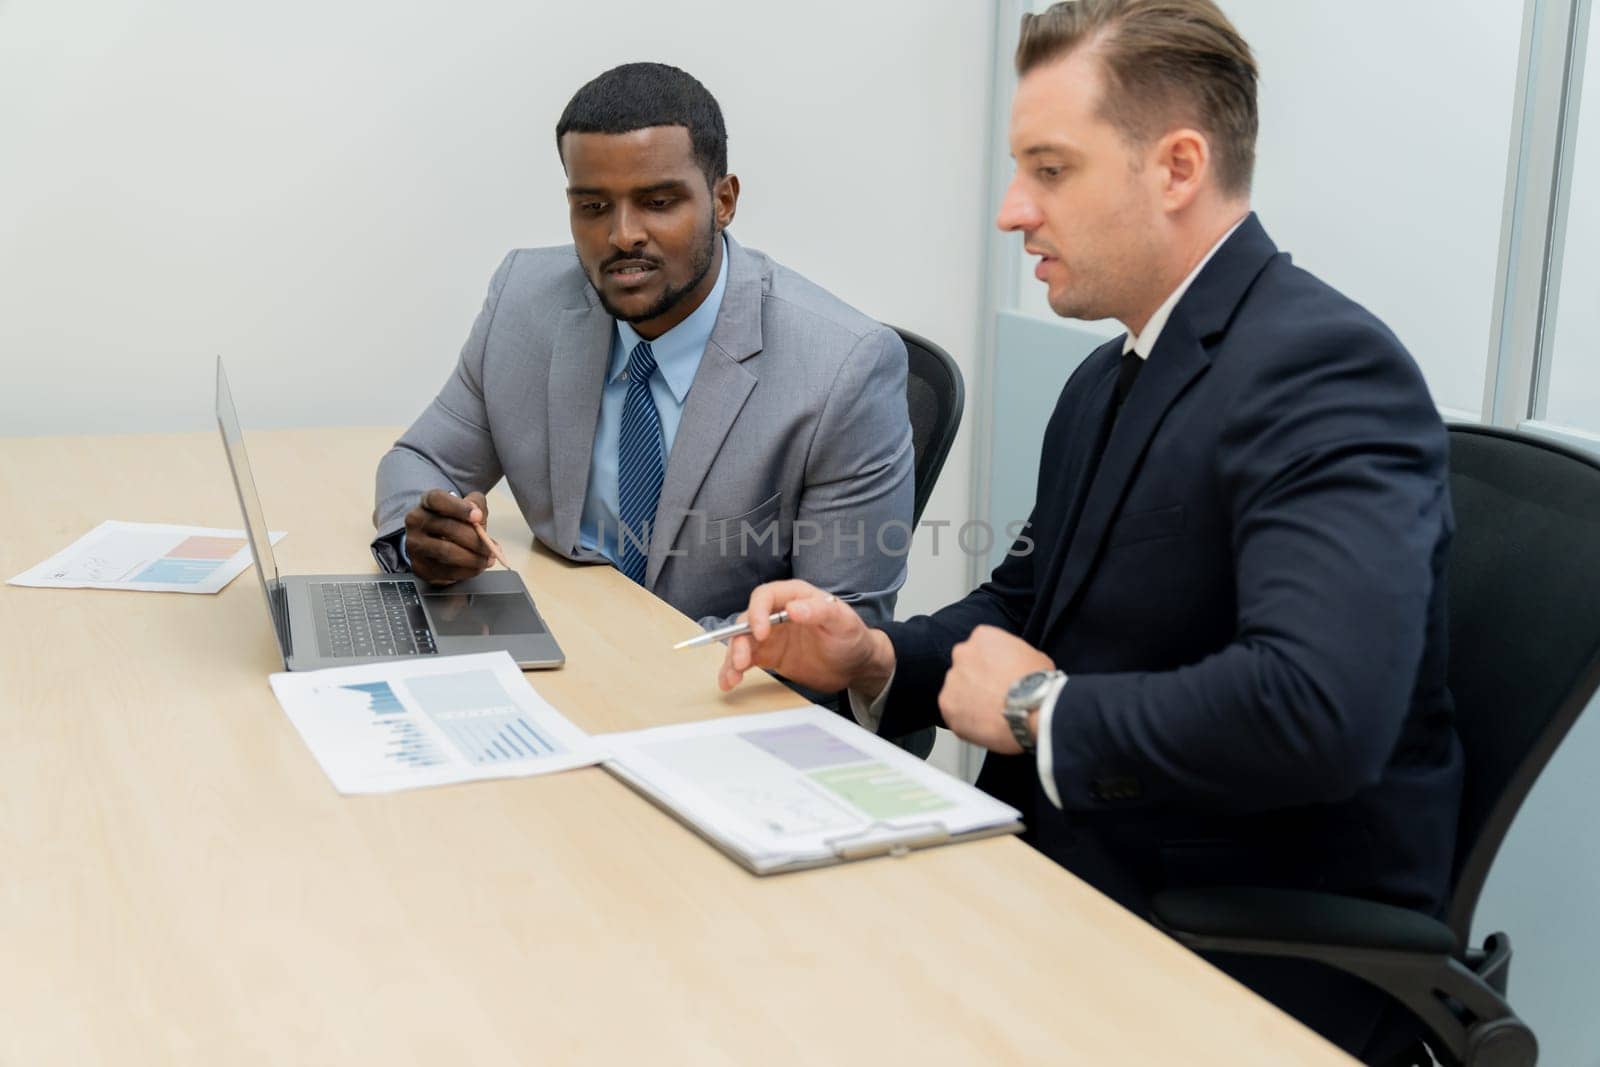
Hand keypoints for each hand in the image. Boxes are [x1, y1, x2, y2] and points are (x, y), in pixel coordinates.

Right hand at [403, 489, 492, 584]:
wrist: (435, 543)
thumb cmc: (454, 522)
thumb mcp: (467, 506)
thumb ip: (476, 504)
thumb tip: (479, 516)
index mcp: (427, 502)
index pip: (437, 499)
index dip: (458, 507)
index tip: (478, 517)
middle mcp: (416, 521)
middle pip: (447, 528)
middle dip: (474, 539)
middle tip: (491, 547)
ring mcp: (414, 545)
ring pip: (446, 552)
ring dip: (473, 558)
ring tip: (488, 559)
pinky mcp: (419, 566)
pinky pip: (446, 570)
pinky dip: (467, 570)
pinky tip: (477, 567)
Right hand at [717, 579, 894, 695]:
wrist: (855, 665)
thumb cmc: (852, 637)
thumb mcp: (842, 622)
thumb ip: (819, 611)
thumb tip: (793, 608)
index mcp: (794, 596)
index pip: (765, 596)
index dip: (757, 612)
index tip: (761, 633)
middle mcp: (776, 613)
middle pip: (747, 621)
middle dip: (739, 640)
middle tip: (742, 660)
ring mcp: (771, 636)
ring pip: (741, 642)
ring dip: (732, 658)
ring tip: (732, 677)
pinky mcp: (769, 656)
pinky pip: (746, 660)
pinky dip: (734, 670)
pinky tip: (729, 682)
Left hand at [939, 626, 1053, 754]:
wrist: (1031, 710)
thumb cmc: (1037, 685)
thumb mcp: (1034, 656)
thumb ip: (1013, 656)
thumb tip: (1014, 666)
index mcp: (983, 637)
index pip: (980, 647)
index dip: (991, 664)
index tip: (998, 675)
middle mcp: (962, 654)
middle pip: (965, 667)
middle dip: (976, 680)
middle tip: (994, 694)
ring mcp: (952, 680)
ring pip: (957, 690)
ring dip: (969, 700)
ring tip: (991, 713)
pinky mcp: (946, 705)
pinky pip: (953, 713)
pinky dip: (965, 720)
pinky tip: (984, 725)